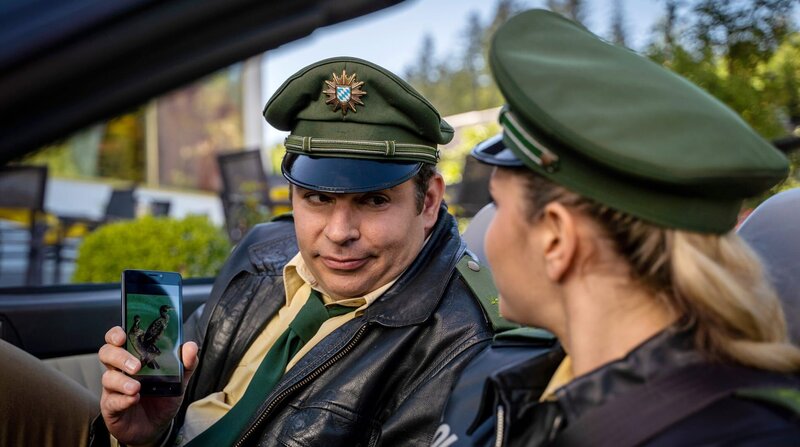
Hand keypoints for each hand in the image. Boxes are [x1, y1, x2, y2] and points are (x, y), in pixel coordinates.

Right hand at [98, 326, 198, 445]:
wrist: (156, 427)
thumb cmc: (162, 397)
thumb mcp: (178, 379)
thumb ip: (186, 363)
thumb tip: (190, 346)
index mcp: (133, 357)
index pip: (118, 339)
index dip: (116, 334)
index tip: (122, 336)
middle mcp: (120, 370)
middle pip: (107, 353)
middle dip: (119, 356)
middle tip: (137, 366)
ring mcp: (113, 388)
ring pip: (108, 377)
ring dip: (122, 381)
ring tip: (137, 387)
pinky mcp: (111, 407)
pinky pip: (111, 400)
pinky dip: (123, 399)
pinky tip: (133, 399)